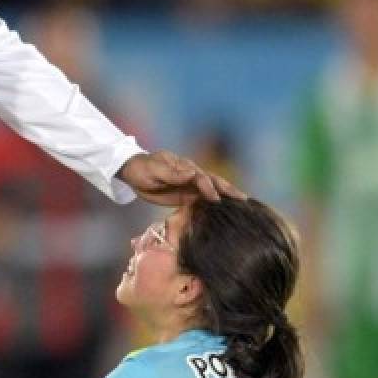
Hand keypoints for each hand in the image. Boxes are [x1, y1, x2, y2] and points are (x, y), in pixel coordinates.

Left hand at [118, 150, 245, 205]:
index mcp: (184, 166)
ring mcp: (190, 185)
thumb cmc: (143, 169)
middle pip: (212, 181)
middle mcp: (191, 174)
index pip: (200, 176)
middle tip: (243, 199)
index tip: (215, 198)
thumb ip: (171, 173)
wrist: (134, 173)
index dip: (208, 187)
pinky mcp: (187, 195)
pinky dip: (215, 204)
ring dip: (226, 196)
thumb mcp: (154, 170)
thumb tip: (192, 173)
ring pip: (211, 190)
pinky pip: (203, 199)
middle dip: (227, 189)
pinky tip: (225, 211)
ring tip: (242, 204)